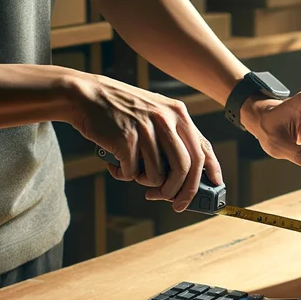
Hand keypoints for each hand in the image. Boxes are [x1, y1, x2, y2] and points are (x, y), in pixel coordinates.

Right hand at [66, 72, 222, 211]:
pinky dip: (124, 175)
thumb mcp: (154, 113)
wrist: (84, 96)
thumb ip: (173, 137)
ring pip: (159, 175)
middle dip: (182, 192)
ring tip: (132, 172)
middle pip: (185, 167)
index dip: (212, 170)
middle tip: (173, 203)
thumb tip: (187, 175)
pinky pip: (133, 173)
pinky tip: (115, 164)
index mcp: (178, 113)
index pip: (203, 147)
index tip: (215, 186)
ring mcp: (146, 129)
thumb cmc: (120, 111)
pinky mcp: (126, 139)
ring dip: (147, 183)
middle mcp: (166, 119)